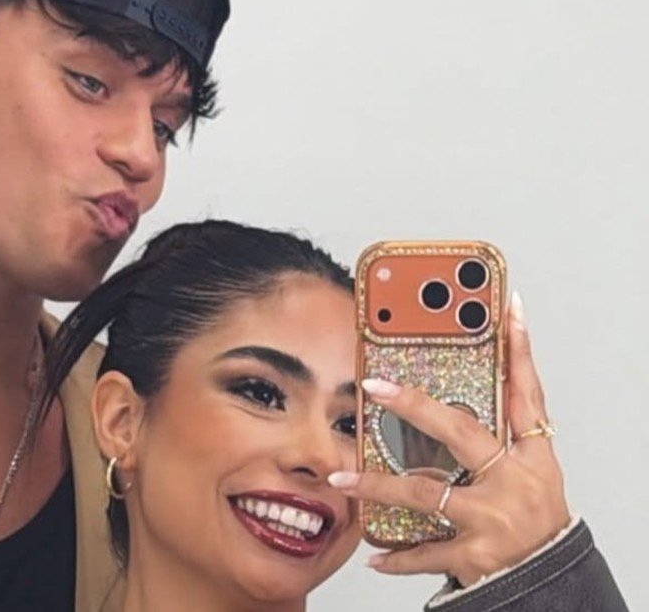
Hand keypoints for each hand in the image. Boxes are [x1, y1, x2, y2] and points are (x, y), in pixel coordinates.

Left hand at [329, 293, 570, 585]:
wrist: (549, 582)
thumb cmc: (532, 521)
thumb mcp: (529, 473)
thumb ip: (499, 435)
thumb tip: (450, 391)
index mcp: (533, 457)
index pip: (526, 394)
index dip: (518, 350)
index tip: (505, 308)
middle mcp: (517, 481)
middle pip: (460, 432)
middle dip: (414, 407)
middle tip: (374, 386)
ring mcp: (496, 518)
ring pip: (425, 492)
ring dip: (377, 485)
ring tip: (341, 476)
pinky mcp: (478, 555)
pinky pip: (426, 550)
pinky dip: (397, 556)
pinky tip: (372, 555)